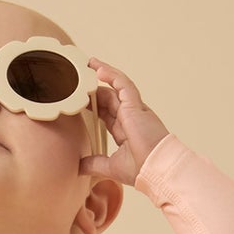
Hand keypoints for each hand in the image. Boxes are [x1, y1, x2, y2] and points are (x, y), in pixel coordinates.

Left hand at [78, 58, 170, 187]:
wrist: (156, 169)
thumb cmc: (142, 169)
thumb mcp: (111, 167)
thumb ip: (94, 164)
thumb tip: (77, 167)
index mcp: (125, 130)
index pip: (107, 112)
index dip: (93, 105)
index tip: (79, 99)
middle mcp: (131, 117)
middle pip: (109, 97)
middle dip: (94, 88)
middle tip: (77, 78)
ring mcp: (134, 109)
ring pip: (116, 86)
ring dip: (103, 74)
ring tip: (88, 64)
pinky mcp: (136, 105)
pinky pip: (123, 84)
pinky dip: (111, 75)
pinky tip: (98, 68)